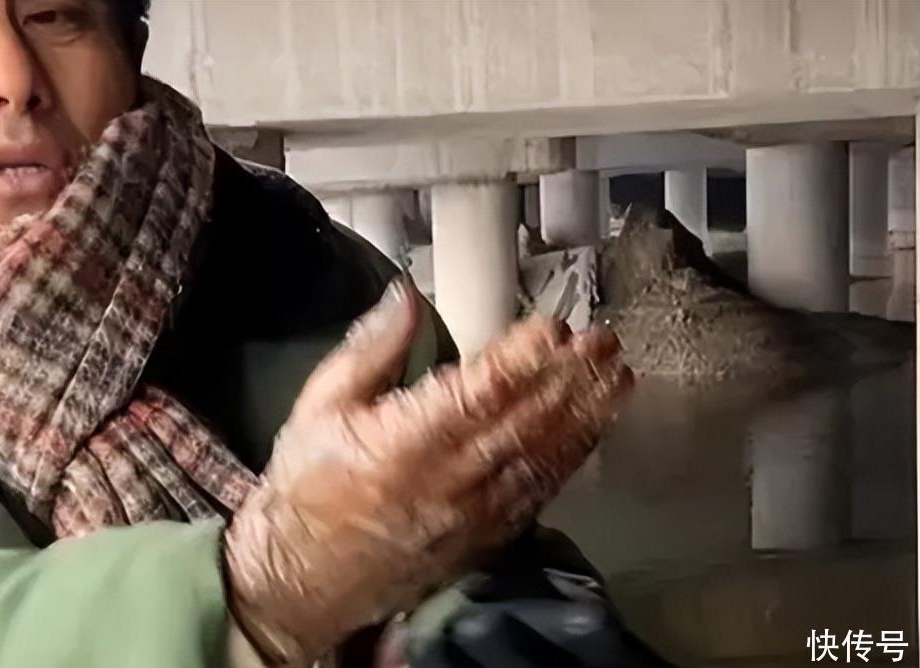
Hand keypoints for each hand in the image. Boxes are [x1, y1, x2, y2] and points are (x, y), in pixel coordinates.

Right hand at [223, 278, 633, 664]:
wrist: (302, 581)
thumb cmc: (307, 486)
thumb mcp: (319, 406)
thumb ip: (370, 349)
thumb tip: (407, 295)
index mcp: (404, 443)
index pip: (479, 393)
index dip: (523, 358)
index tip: (555, 327)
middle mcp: (449, 481)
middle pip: (525, 421)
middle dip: (571, 378)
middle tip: (605, 340)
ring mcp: (474, 514)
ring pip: (542, 458)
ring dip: (585, 415)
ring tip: (617, 377)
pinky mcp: (485, 538)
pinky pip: (538, 494)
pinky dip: (570, 459)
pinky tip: (592, 430)